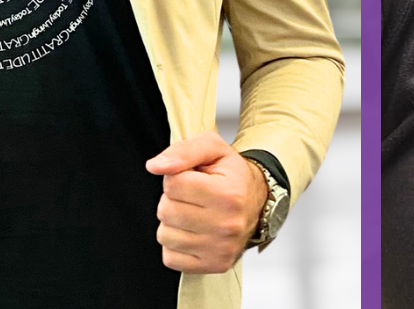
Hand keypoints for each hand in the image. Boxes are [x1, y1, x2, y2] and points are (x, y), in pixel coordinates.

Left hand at [146, 133, 265, 273]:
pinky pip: (170, 258)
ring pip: (165, 235)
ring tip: (193, 215)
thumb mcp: (213, 149)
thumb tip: (155, 166)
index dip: (177, 178)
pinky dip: (176, 246)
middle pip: (166, 210)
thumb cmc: (232, 176)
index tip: (193, 180)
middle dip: (173, 200)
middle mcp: (227, 225)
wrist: (257, 201)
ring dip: (173, 223)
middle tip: (193, 198)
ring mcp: (221, 248)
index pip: (173, 184)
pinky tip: (193, 234)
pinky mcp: (214, 265)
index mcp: (228, 194)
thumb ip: (182, 151)